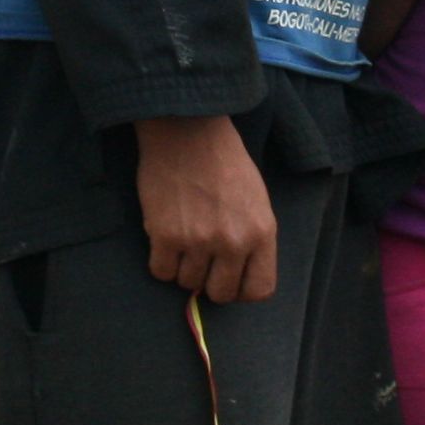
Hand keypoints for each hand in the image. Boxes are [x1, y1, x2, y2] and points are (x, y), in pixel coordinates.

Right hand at [136, 115, 276, 303]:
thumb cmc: (224, 161)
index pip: (259, 289)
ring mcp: (199, 241)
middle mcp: (234, 242)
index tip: (229, 278)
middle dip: (210, 282)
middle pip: (220, 293)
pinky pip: (161, 272)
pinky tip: (165, 240)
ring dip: (183, 268)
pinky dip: (161, 261)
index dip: (241, 289)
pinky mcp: (166, 236)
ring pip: (188, 284)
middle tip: (201, 260)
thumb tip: (236, 274)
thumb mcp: (256, 200)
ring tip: (183, 240)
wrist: (188, 131)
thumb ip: (252, 239)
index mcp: (262, 232)